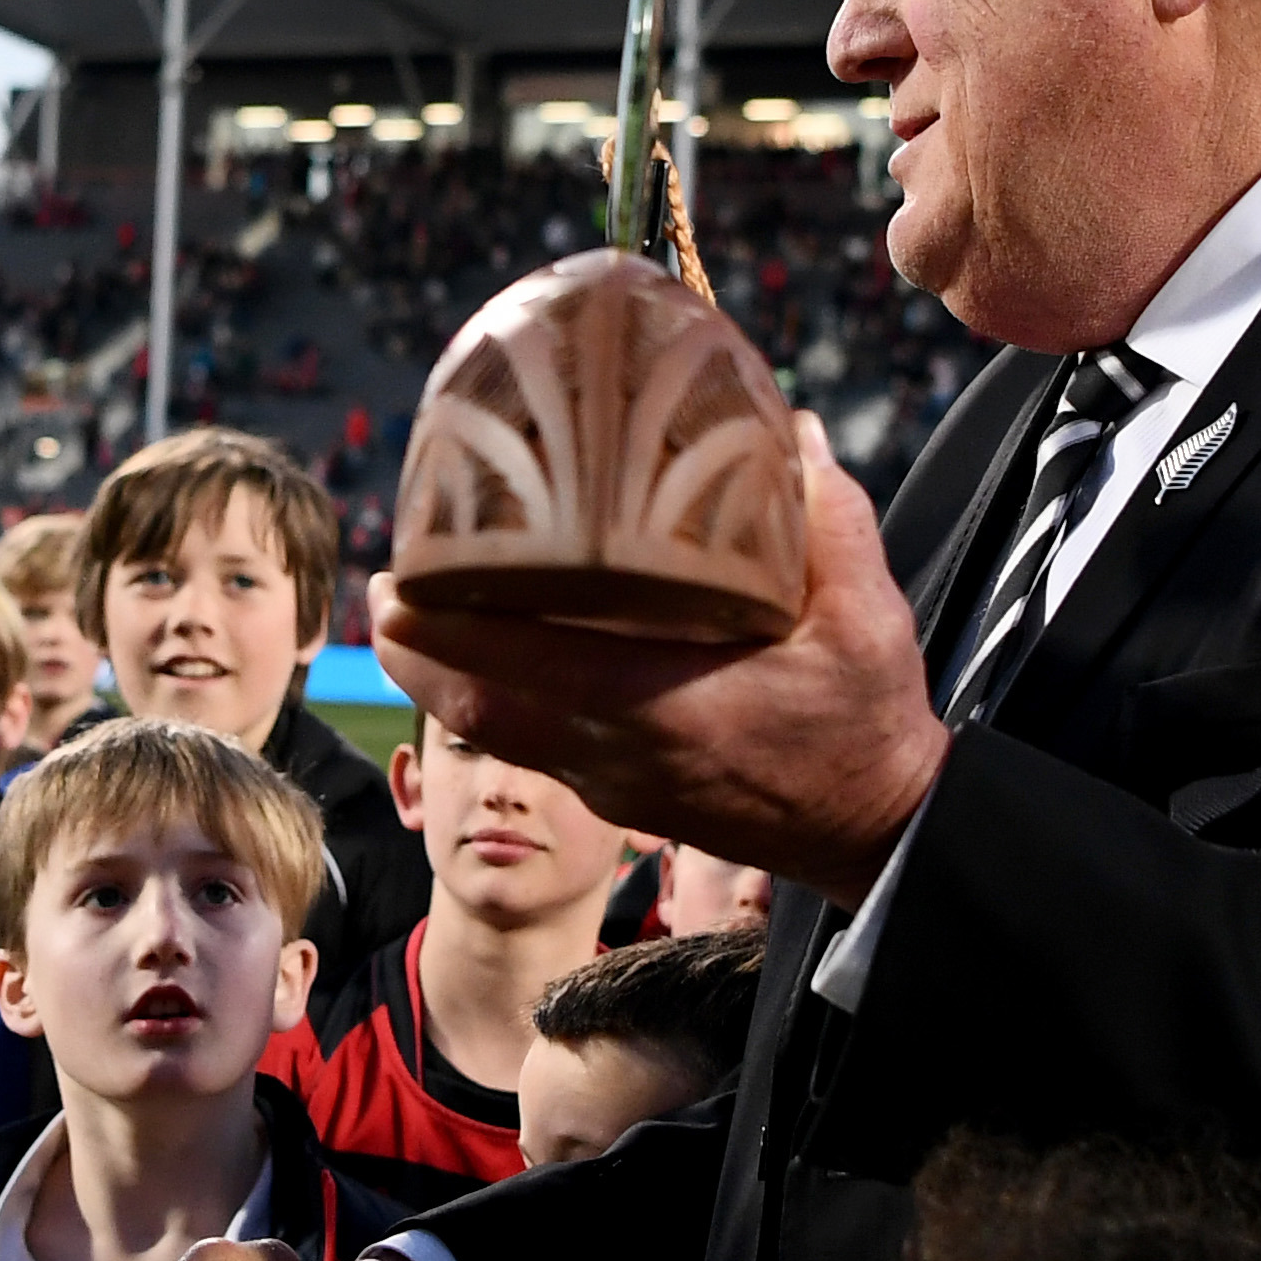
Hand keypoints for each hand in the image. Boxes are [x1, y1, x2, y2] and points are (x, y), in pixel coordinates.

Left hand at [374, 414, 938, 908]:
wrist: (878, 832)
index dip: (443, 631)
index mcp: (662, 707)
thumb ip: (828, 517)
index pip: (520, 671)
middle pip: (474, 711)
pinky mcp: (618, 795)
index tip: (395, 582)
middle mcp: (616, 753)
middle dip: (413, 651)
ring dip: (442, 676)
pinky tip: (487, 650)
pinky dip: (489, 698)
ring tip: (412, 608)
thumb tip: (790, 428)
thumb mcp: (866, 616)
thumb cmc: (867, 724)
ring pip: (493, 733)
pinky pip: (529, 742)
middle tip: (383, 585)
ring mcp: (611, 783)